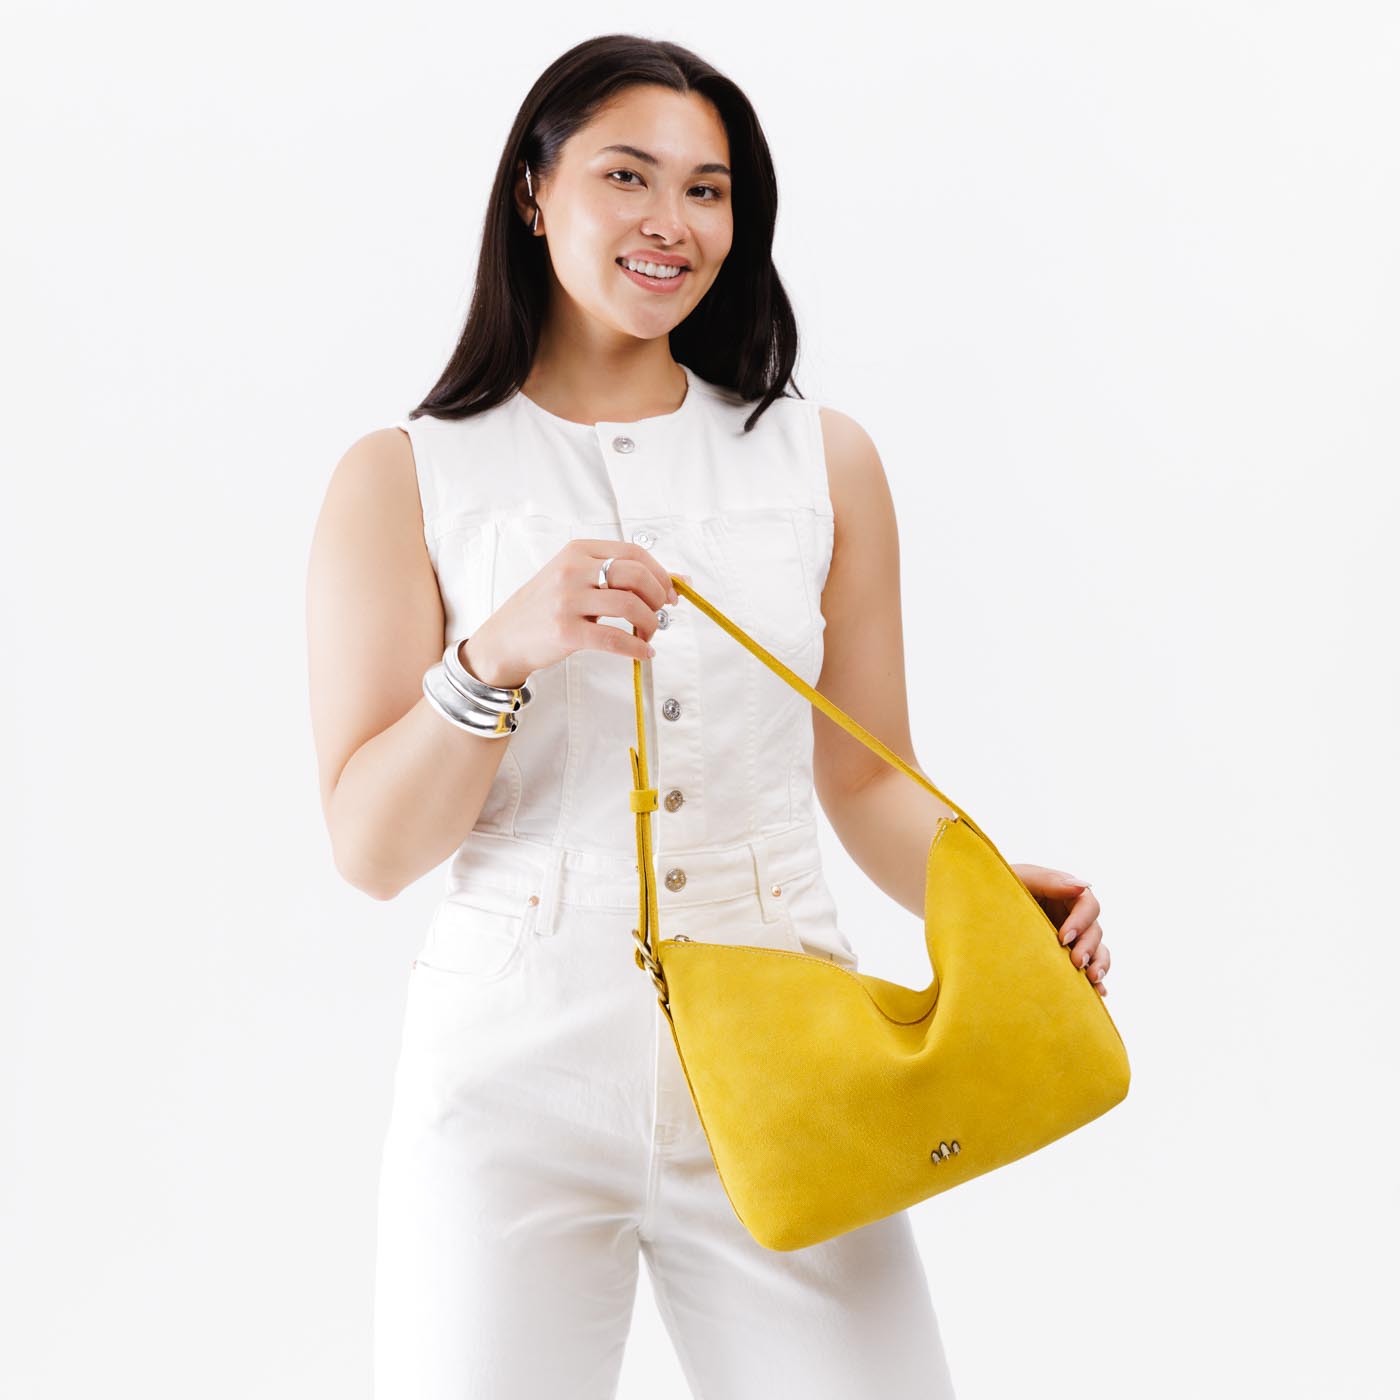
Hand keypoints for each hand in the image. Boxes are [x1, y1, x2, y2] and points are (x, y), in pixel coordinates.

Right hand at [466, 540, 679, 685]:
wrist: (505, 638)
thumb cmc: (546, 608)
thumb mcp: (578, 580)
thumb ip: (622, 577)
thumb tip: (680, 580)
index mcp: (578, 551)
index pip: (634, 553)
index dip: (661, 574)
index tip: (671, 594)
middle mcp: (572, 570)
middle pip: (636, 576)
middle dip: (658, 598)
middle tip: (660, 615)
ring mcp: (567, 601)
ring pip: (630, 606)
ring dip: (650, 624)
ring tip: (648, 636)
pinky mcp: (565, 632)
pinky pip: (614, 639)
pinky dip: (637, 648)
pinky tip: (642, 653)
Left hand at [1010, 865, 1109, 996]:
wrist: (976, 909)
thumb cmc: (997, 887)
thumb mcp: (1020, 879)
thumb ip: (1049, 881)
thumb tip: (1082, 885)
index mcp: (1064, 892)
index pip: (1088, 905)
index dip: (1081, 922)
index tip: (1063, 938)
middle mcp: (1071, 914)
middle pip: (1095, 930)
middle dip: (1089, 947)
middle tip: (1076, 963)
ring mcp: (1069, 936)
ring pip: (1097, 949)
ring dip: (1099, 965)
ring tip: (1093, 981)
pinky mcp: (1064, 955)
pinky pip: (1087, 967)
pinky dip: (1095, 981)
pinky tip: (1098, 992)